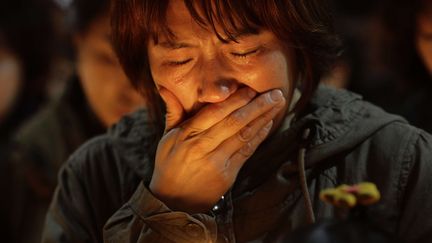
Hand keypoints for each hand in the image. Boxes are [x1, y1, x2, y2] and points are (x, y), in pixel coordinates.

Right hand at [150, 87, 285, 212]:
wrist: (173, 201)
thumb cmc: (169, 166)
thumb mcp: (166, 138)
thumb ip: (173, 112)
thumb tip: (166, 88)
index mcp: (186, 134)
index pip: (214, 112)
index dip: (234, 99)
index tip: (250, 88)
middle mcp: (201, 147)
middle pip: (233, 122)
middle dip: (257, 105)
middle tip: (274, 92)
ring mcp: (216, 162)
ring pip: (243, 135)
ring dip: (263, 118)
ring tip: (277, 104)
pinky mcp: (227, 175)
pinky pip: (246, 152)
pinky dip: (258, 137)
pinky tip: (268, 124)